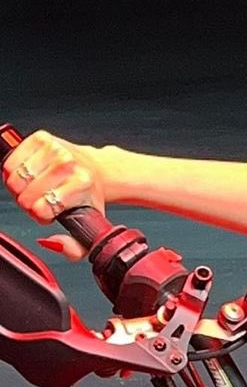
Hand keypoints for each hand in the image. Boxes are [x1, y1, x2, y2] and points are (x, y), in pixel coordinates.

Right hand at [2, 129, 109, 259]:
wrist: (96, 169)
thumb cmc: (86, 197)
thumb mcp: (88, 227)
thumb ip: (73, 248)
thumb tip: (50, 242)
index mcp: (81, 184)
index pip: (40, 209)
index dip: (40, 216)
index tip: (50, 213)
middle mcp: (68, 163)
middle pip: (24, 195)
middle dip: (28, 203)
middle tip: (40, 201)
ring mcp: (55, 148)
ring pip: (14, 179)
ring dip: (20, 188)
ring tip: (34, 189)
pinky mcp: (41, 138)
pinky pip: (9, 162)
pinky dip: (13, 172)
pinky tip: (29, 175)